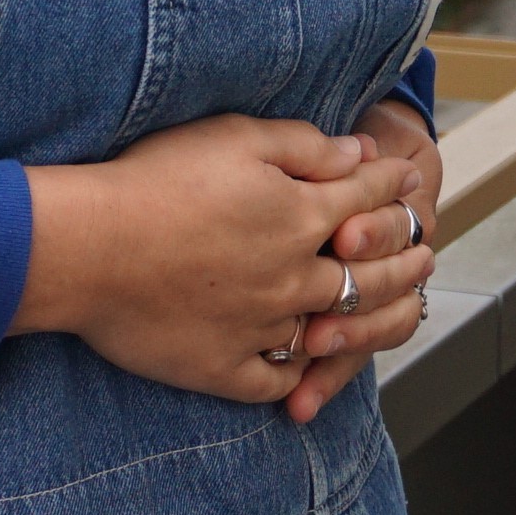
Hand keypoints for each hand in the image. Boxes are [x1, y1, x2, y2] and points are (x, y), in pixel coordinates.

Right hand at [15, 114, 432, 405]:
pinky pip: (277, 377)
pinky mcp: (223, 368)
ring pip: (331, 328)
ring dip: (368, 318)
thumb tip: (359, 152)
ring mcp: (261, 326)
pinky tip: (308, 362)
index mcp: (299, 214)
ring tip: (393, 310)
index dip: (390, 182)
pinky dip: (299, 371)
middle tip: (426, 254)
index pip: (366, 197)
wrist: (89, 248)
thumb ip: (304, 146)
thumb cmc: (156, 179)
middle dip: (405, 258)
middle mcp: (292, 275)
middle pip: (367, 271)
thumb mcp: (236, 137)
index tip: (408, 176)